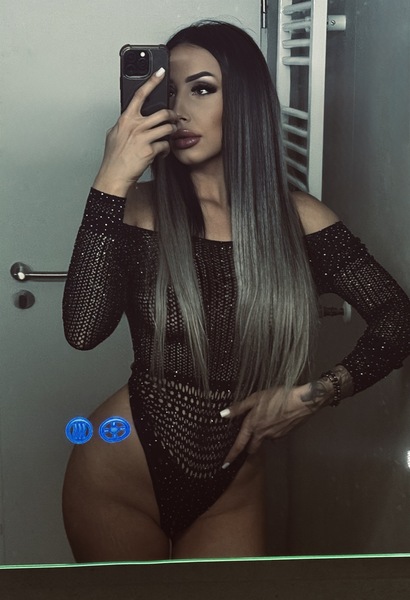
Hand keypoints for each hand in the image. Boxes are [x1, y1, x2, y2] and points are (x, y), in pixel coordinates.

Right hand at [93, 68, 177, 195]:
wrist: (114, 175)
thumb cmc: (113, 158)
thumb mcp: (114, 135)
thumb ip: (124, 125)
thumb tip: (129, 121)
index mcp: (126, 119)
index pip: (140, 95)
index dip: (151, 82)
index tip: (160, 73)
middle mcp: (135, 126)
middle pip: (162, 113)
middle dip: (172, 116)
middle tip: (174, 119)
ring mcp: (143, 137)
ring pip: (167, 128)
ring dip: (172, 132)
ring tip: (170, 136)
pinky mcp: (150, 150)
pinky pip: (165, 145)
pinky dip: (166, 150)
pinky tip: (162, 153)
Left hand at [220, 381, 329, 466]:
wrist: (301, 402)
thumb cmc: (276, 397)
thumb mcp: (255, 398)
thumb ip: (239, 407)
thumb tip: (223, 414)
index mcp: (252, 425)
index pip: (239, 445)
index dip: (231, 455)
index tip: (225, 464)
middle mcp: (262, 434)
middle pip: (252, 447)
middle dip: (248, 448)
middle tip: (245, 446)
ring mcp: (274, 436)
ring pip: (264, 440)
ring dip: (261, 437)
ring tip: (263, 424)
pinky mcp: (284, 434)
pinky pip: (274, 435)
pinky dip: (272, 431)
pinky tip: (275, 421)